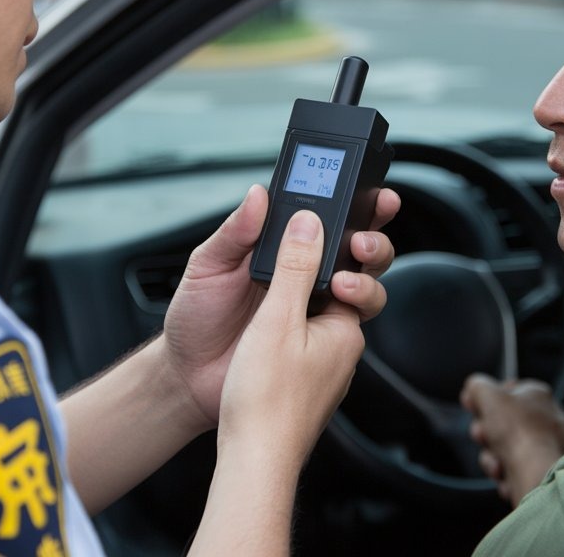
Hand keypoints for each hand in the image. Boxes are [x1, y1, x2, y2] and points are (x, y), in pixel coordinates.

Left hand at [161, 184, 398, 430]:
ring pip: (365, 282)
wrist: (190, 374)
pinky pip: (354, 321)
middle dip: (373, 236)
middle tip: (362, 240)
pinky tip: (342, 300)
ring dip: (369, 274)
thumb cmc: (196, 315)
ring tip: (346, 278)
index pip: (323, 217)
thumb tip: (259, 195)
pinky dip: (359, 306)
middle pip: (358, 247)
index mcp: (280, 247)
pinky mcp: (322, 339)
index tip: (364, 188)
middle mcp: (305, 273)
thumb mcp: (208, 265)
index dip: (351, 200)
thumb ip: (235, 231)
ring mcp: (316, 307)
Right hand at [459, 375, 563, 505]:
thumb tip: (473, 386)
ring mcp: (548, 448)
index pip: (507, 390)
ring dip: (491, 455)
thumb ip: (477, 385)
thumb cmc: (516, 430)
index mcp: (539, 395)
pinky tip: (502, 473)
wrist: (536, 474)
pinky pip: (514, 469)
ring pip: (505, 448)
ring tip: (494, 461)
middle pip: (502, 422)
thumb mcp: (488, 395)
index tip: (471, 404)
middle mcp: (549, 419)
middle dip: (485, 431)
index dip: (485, 397)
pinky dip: (504, 472)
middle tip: (481, 434)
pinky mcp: (543, 472)